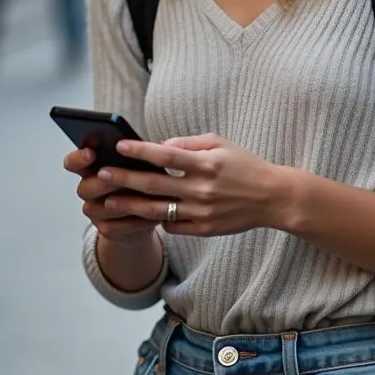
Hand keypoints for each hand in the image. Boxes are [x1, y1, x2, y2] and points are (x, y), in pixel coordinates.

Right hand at [63, 148, 159, 242]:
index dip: (79, 158)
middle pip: (85, 188)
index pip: (73, 162)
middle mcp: (89, 190)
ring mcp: (95, 211)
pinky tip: (152, 216)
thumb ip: (134, 154)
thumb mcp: (139, 162)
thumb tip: (144, 146)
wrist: (145, 212)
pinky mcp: (106, 229)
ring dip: (122, 203)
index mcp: (91, 168)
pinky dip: (135, 221)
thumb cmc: (141, 179)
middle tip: (120, 177)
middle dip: (103, 183)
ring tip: (143, 196)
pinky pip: (115, 227)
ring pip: (100, 208)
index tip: (92, 153)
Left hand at [96, 134, 287, 236]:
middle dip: (125, 179)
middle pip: (154, 185)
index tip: (119, 146)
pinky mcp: (203, 230)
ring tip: (108, 201)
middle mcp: (202, 189)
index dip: (140, 151)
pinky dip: (156, 219)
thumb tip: (161, 146)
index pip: (166, 156)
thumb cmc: (244, 165)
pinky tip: (140, 214)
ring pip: (157, 210)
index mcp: (206, 164)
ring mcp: (202, 212)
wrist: (272, 197)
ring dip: (130, 206)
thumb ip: (189, 144)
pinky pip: (172, 225)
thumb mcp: (220, 144)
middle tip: (103, 175)